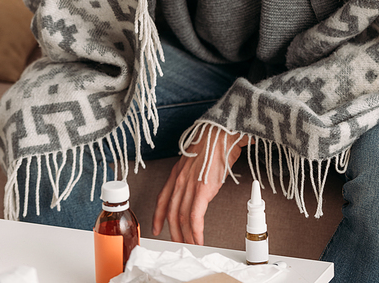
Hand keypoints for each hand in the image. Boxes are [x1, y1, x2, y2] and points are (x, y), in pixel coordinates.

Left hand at [152, 129, 247, 244]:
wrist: (221, 133)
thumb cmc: (214, 142)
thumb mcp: (197, 159)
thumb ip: (193, 173)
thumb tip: (199, 183)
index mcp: (177, 172)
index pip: (162, 199)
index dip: (158, 216)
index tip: (156, 228)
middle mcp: (179, 180)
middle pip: (172, 213)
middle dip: (174, 232)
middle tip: (179, 244)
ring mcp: (189, 185)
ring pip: (182, 218)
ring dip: (187, 235)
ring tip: (192, 245)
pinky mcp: (202, 190)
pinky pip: (195, 217)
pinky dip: (196, 232)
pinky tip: (199, 239)